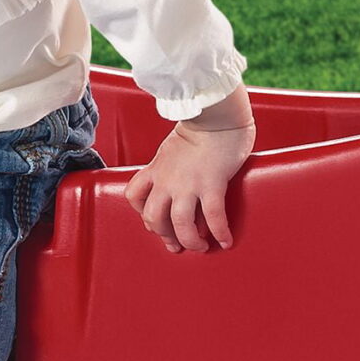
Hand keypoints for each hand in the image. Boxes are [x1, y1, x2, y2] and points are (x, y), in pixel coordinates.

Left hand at [125, 91, 253, 253]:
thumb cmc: (202, 125)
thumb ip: (170, 163)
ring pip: (180, 225)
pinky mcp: (212, 184)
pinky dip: (219, 234)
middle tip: (178, 244)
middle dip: (166, 236)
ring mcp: (188, 184)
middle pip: (154, 218)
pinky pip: (213, 218)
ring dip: (190, 241)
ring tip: (201, 247)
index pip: (134, 196)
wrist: (216, 113)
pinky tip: (225, 241)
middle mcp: (167, 180)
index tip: (157, 222)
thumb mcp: (172, 146)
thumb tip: (180, 176)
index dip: (142, 214)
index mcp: (156, 169)